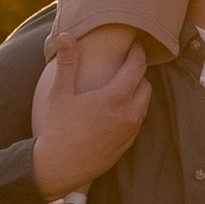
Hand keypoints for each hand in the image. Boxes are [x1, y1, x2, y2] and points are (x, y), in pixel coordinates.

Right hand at [32, 41, 150, 197]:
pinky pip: (138, 121)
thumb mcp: (60, 93)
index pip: (137, 66)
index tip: (136, 44)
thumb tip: (65, 36)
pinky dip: (133, 110)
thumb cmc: (58, 129)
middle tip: (128, 64)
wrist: (60, 167)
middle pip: (146, 84)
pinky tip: (118, 108)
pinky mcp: (128, 144)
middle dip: (139, 73)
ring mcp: (130, 131)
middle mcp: (129, 113)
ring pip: (145, 103)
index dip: (138, 52)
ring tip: (123, 85)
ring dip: (138, 92)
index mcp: (115, 97)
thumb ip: (67, 63)